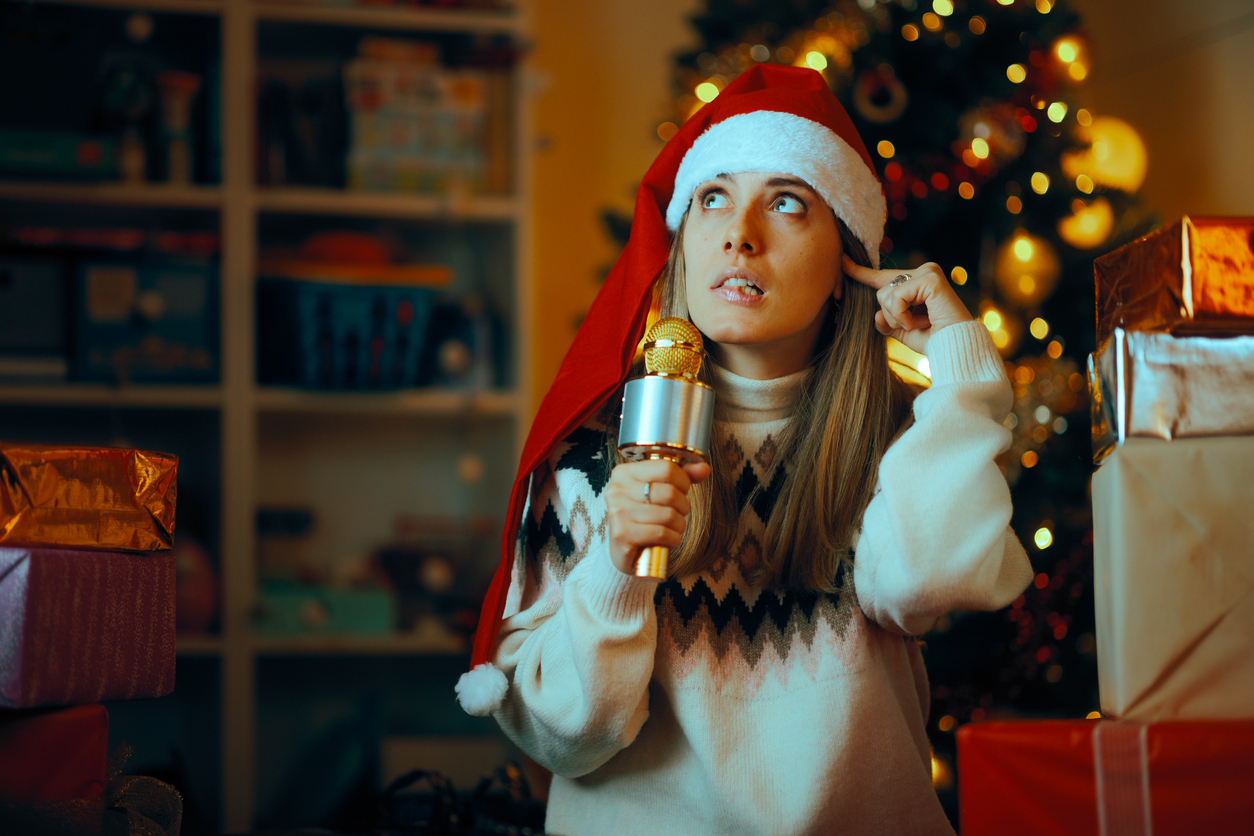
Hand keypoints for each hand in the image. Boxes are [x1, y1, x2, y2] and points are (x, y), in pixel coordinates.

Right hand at [603, 458, 711, 575]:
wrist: (621, 550)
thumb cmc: (642, 516)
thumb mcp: (658, 491)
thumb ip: (681, 476)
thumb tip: (704, 468)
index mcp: (624, 473)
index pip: (666, 468)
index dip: (683, 481)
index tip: (682, 491)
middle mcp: (617, 490)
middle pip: (669, 493)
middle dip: (683, 506)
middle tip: (679, 513)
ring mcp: (618, 513)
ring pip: (668, 515)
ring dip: (679, 525)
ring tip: (674, 528)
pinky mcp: (622, 535)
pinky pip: (661, 533)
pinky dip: (673, 539)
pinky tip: (669, 539)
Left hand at [842, 255, 972, 355]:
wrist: (953, 348)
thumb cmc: (932, 339)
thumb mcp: (902, 329)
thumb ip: (886, 319)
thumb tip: (875, 315)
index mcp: (916, 281)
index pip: (883, 277)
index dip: (861, 272)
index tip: (842, 262)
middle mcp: (923, 271)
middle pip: (880, 290)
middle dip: (889, 315)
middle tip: (913, 324)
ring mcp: (928, 272)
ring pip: (885, 294)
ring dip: (896, 317)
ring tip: (919, 323)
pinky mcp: (930, 279)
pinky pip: (896, 297)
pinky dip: (902, 315)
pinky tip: (919, 321)